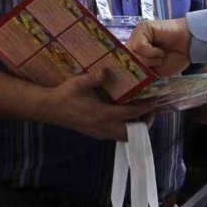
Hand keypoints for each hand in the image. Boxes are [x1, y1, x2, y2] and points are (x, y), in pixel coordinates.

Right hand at [42, 70, 156, 140]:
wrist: (50, 109)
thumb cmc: (65, 94)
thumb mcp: (79, 82)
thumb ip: (95, 78)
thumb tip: (107, 71)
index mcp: (103, 115)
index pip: (131, 113)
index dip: (146, 107)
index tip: (156, 100)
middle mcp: (104, 127)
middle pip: (132, 132)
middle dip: (144, 122)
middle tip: (150, 109)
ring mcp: (100, 133)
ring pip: (124, 136)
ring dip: (135, 127)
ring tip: (139, 113)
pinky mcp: (96, 134)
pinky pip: (117, 135)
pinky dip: (125, 128)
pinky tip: (124, 116)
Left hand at [126, 18, 190, 75]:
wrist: (190, 46)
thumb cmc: (174, 58)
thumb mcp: (155, 70)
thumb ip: (141, 70)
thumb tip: (126, 71)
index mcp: (135, 53)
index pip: (122, 62)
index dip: (126, 71)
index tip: (131, 80)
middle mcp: (133, 42)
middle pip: (125, 59)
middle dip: (139, 66)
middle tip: (154, 66)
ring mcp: (138, 34)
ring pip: (132, 53)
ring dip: (148, 59)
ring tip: (160, 57)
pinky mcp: (144, 27)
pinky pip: (140, 45)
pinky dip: (151, 52)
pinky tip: (161, 51)